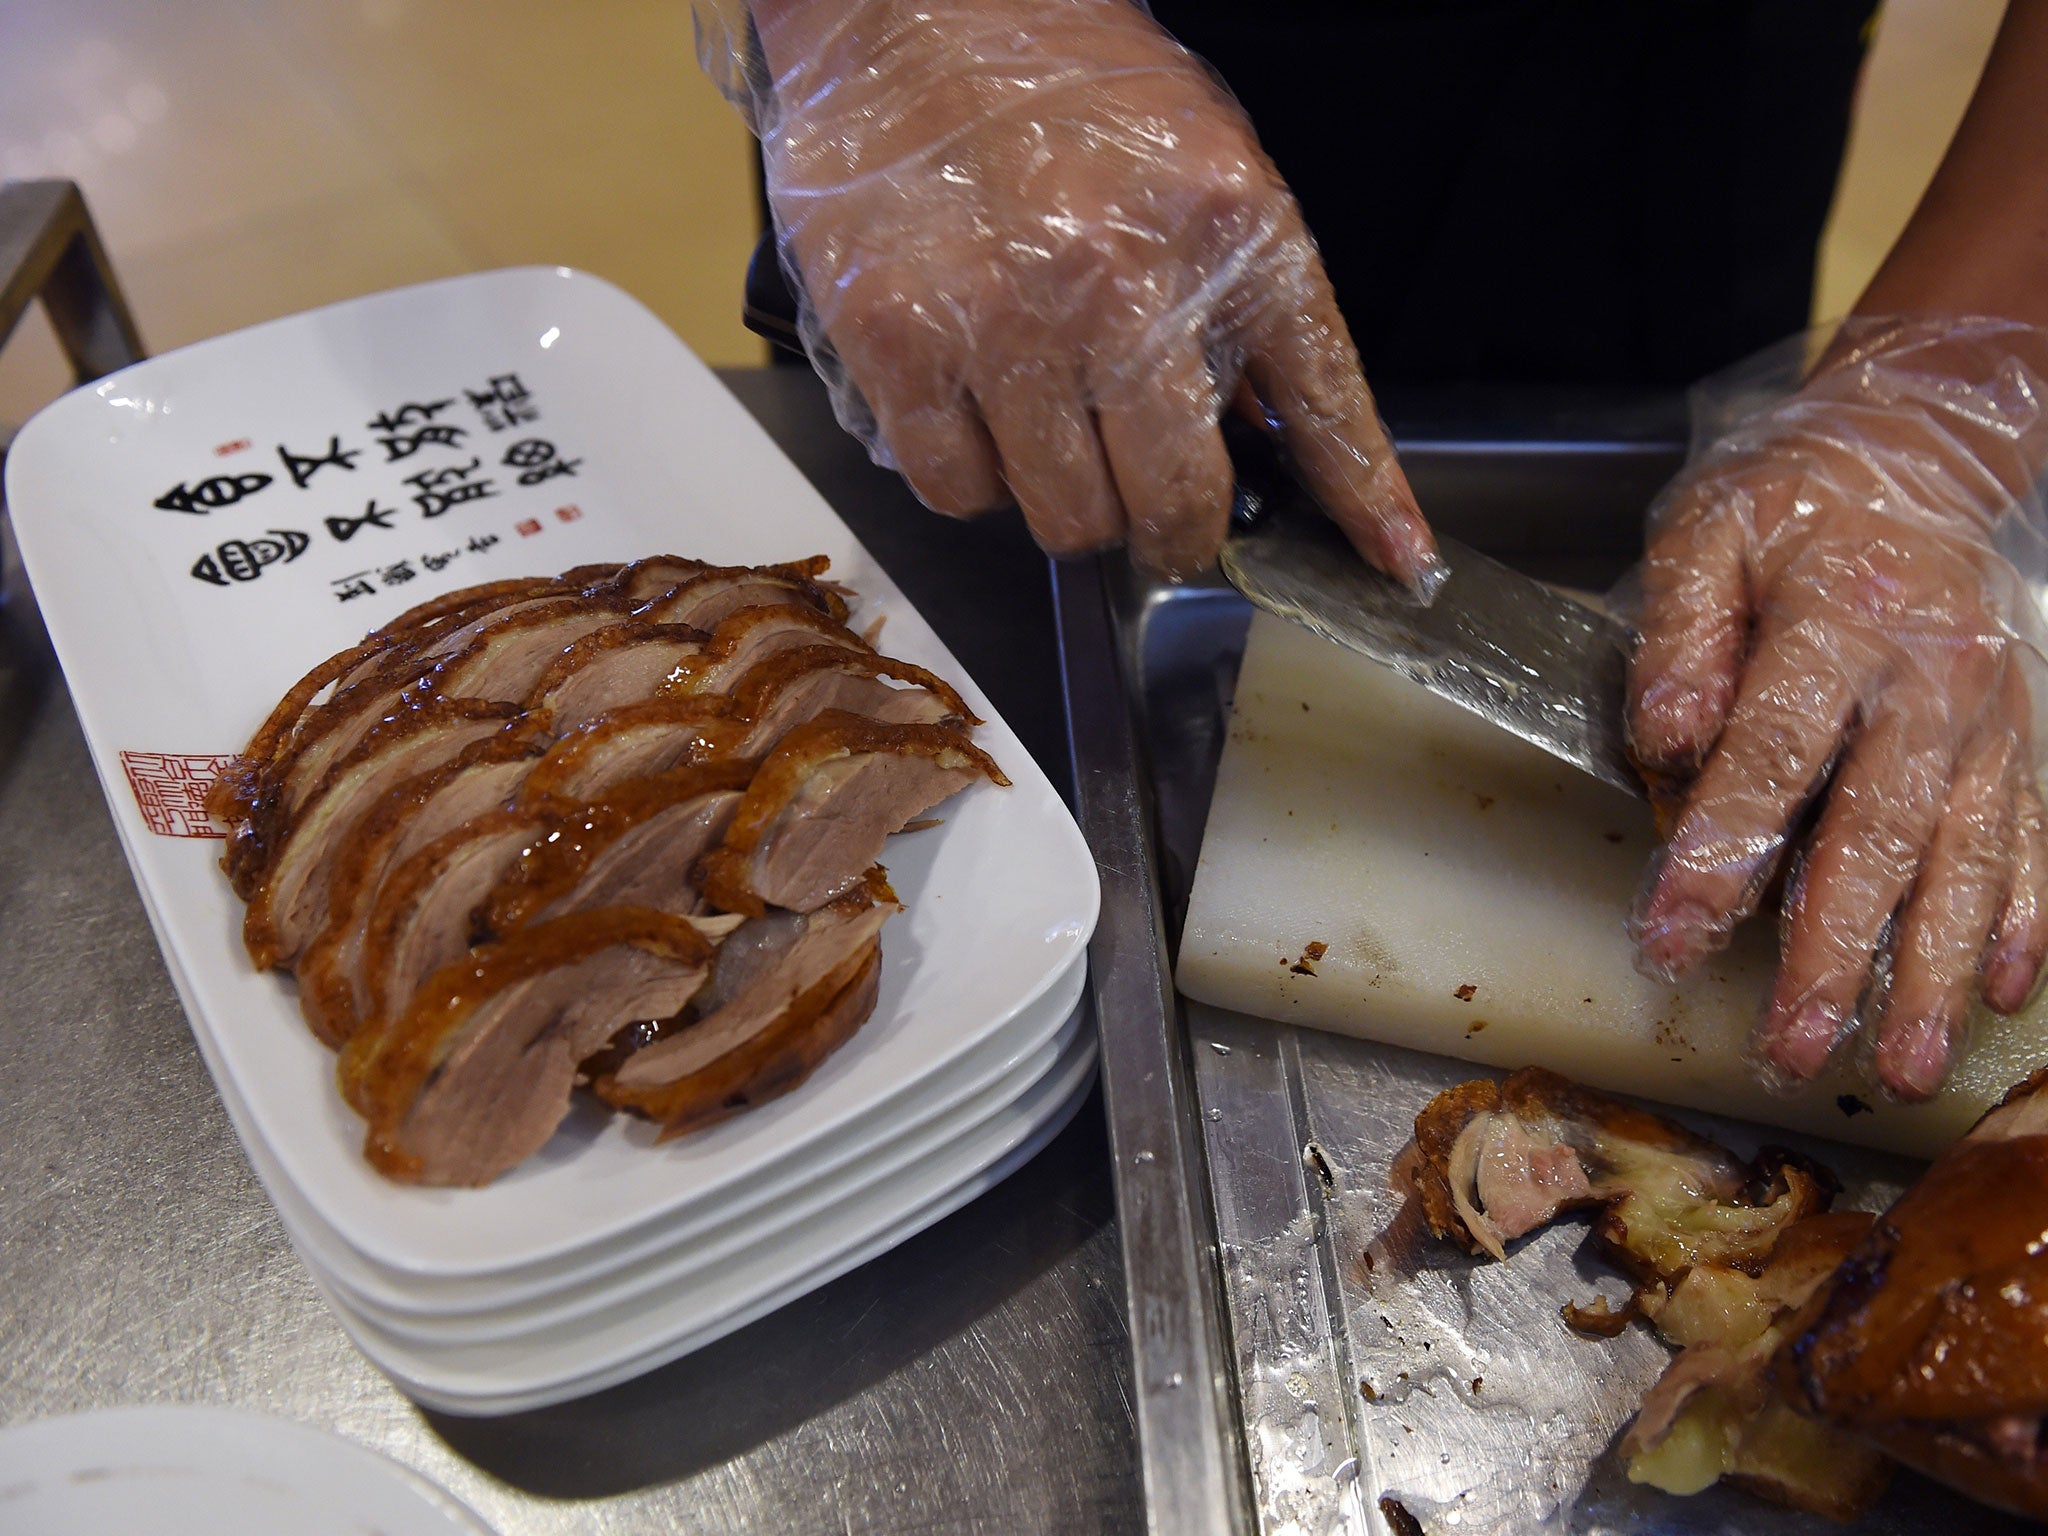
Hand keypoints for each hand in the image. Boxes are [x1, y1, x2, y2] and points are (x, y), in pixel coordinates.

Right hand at [751, 0, 1438, 584]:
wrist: (917, 7)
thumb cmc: (1069, 92)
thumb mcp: (1210, 174)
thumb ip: (1253, 311)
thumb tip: (1285, 452)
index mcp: (1227, 227)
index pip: (1319, 402)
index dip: (1362, 502)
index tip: (1395, 566)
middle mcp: (1121, 282)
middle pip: (1173, 505)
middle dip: (1167, 523)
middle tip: (1142, 492)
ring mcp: (1003, 319)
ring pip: (1062, 520)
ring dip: (1063, 498)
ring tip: (1044, 417)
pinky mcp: (897, 342)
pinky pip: (953, 491)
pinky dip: (969, 476)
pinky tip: (975, 405)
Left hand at [1628, 319, 2047, 1098]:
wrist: (1913, 450)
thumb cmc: (1787, 503)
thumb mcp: (1705, 531)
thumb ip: (1681, 633)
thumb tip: (1668, 734)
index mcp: (1839, 617)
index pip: (1772, 755)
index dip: (1721, 852)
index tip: (1672, 937)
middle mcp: (1931, 678)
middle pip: (1881, 831)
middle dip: (1835, 951)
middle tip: (1792, 1047)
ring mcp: (1989, 717)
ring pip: (1965, 859)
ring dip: (1931, 971)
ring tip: (1900, 1068)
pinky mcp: (2019, 739)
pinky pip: (2032, 839)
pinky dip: (2024, 920)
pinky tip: (2001, 995)